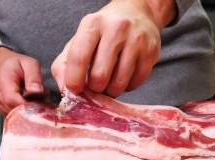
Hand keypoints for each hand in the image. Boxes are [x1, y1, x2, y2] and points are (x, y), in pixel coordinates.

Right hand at [0, 47, 45, 114]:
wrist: (3, 67)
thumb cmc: (16, 65)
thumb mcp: (29, 63)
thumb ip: (34, 76)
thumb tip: (37, 91)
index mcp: (3, 79)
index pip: (12, 99)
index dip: (27, 104)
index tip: (41, 101)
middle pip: (14, 109)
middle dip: (30, 107)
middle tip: (41, 99)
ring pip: (14, 114)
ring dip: (27, 110)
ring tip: (33, 98)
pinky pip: (12, 115)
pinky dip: (22, 111)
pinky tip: (26, 102)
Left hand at [51, 0, 175, 96]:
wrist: (137, 13)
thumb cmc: (102, 32)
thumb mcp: (79, 40)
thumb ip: (63, 65)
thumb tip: (65, 90)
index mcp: (93, 24)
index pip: (79, 58)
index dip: (74, 80)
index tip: (74, 89)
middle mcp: (116, 29)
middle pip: (99, 76)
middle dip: (94, 88)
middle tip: (95, 84)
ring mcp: (136, 40)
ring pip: (118, 84)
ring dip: (110, 91)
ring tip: (108, 81)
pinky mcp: (151, 52)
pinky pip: (135, 84)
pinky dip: (126, 87)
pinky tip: (123, 76)